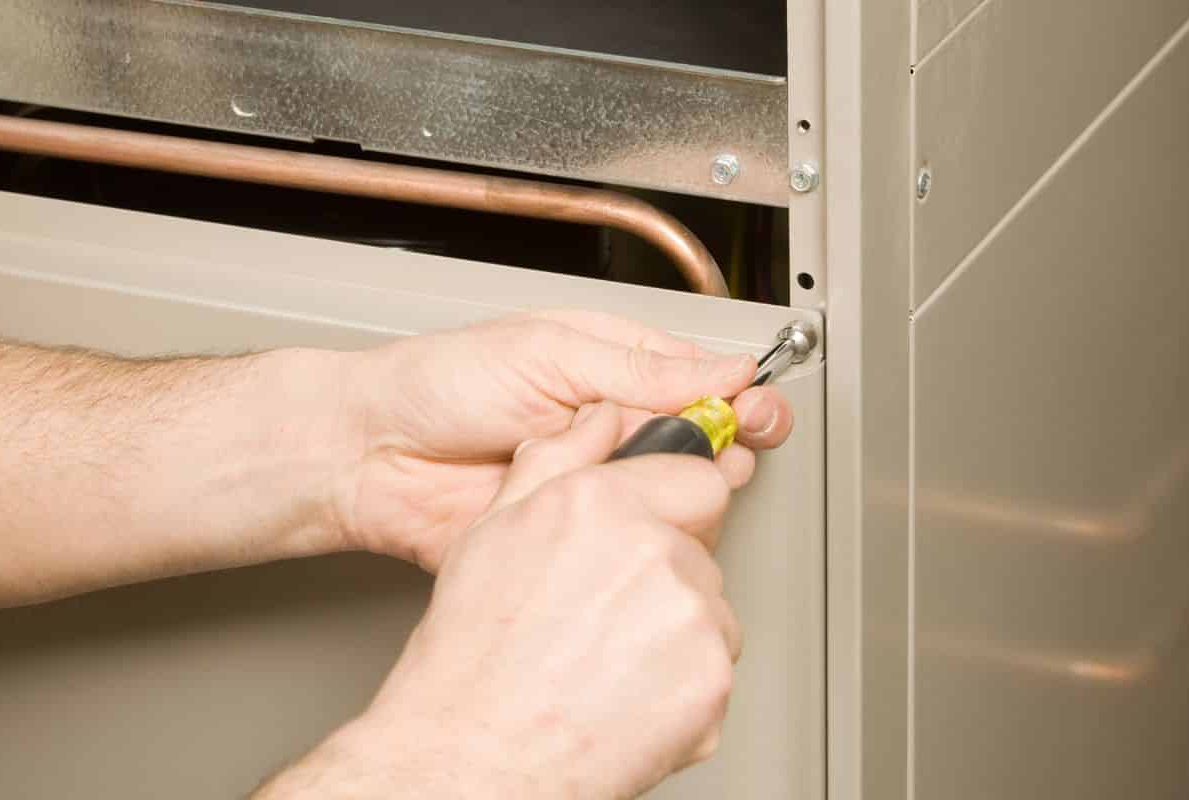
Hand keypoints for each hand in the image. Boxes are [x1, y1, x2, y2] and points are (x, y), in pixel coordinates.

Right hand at [262, 403, 741, 798]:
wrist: (475, 756)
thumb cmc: (473, 660)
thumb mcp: (493, 532)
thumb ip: (556, 461)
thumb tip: (596, 420)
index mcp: (601, 504)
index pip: (695, 478)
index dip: (673, 509)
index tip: (657, 533)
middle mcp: (652, 550)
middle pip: (701, 551)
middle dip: (668, 578)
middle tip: (607, 618)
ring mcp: (690, 616)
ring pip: (710, 613)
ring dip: (675, 635)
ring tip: (607, 664)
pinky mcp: (711, 678)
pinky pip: (714, 671)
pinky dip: (682, 690)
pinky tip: (625, 697)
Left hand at [332, 311, 793, 569]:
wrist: (373, 456)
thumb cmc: (440, 386)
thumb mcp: (549, 355)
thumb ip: (639, 370)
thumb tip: (722, 368)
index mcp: (612, 367)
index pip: (702, 378)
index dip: (739, 395)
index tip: (758, 409)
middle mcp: (611, 425)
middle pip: (702, 439)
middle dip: (727, 442)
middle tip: (730, 444)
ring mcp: (597, 482)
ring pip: (674, 494)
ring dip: (686, 488)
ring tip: (672, 474)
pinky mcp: (575, 534)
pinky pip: (628, 542)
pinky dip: (642, 534)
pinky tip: (638, 517)